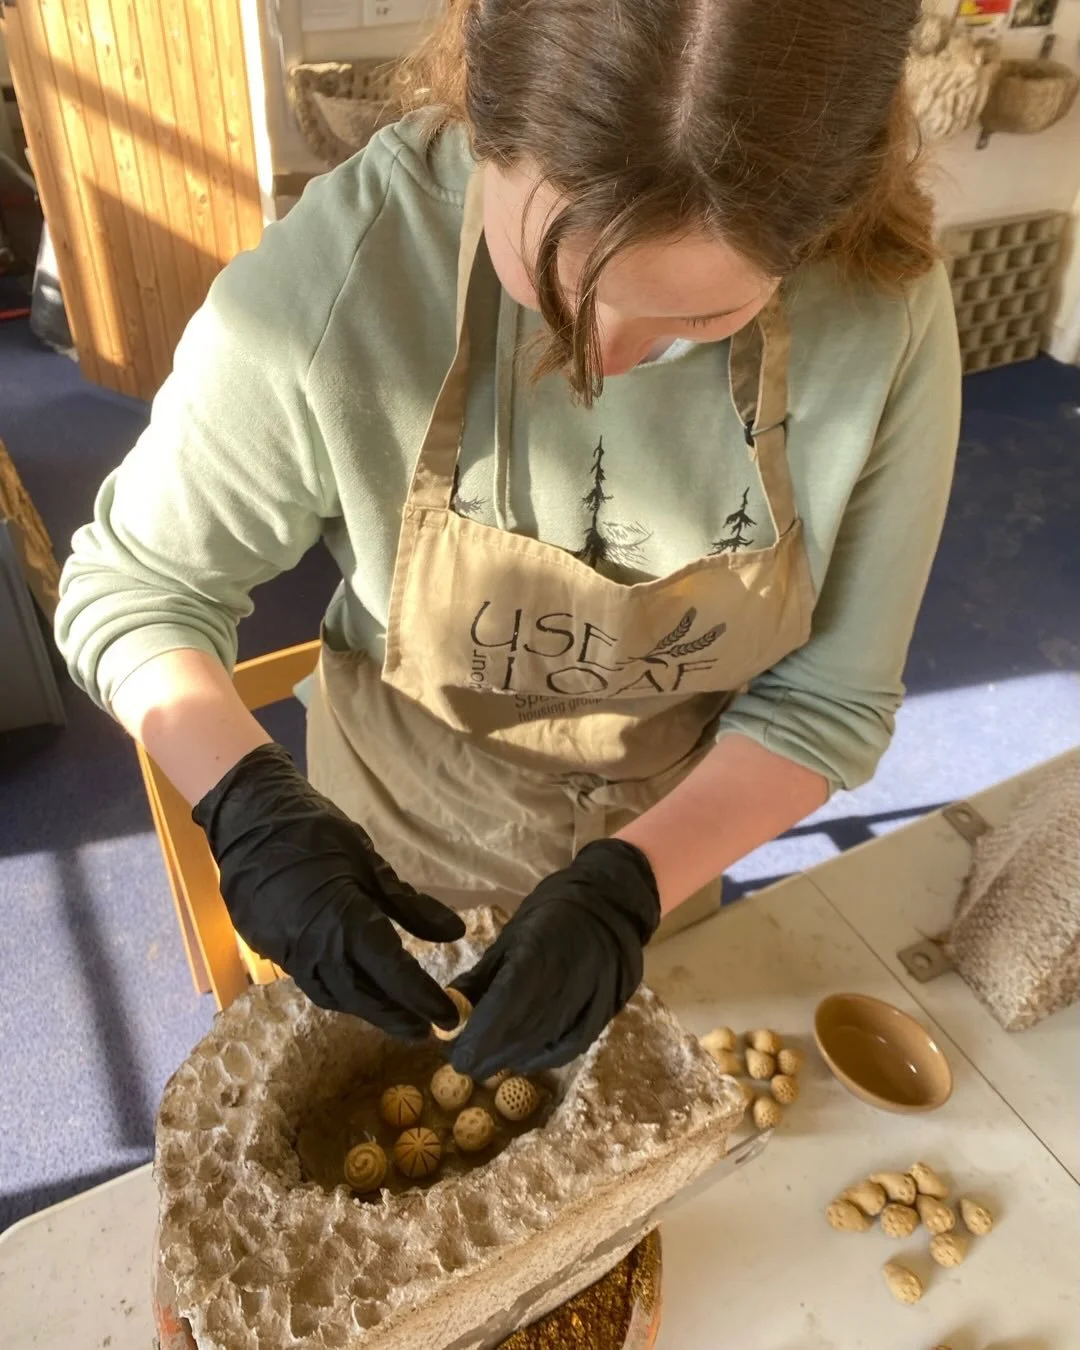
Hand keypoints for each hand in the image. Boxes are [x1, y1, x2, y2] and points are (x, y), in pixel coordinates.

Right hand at [193, 743, 465, 1037]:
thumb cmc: (316, 832)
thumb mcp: (369, 861)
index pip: (394, 973)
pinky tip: (358, 989)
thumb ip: (410, 904)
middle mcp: (316, 950)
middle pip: (364, 997)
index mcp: (346, 923)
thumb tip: (455, 933)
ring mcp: (289, 954)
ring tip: (397, 1016)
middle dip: (397, 1017)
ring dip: (368, 1009)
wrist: (249, 819)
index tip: (449, 1016)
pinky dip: (341, 993)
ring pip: (335, 996)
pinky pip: (313, 983)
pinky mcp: (273, 951)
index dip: (423, 998)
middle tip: (425, 1031)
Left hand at [449, 840, 659, 1079]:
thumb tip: (450, 1012)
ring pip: (543, 1045)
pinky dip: (541, 1058)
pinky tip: (523, 1059)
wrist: (609, 904)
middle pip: (521, 1033)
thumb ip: (480, 977)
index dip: (478, 1038)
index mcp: (538, 953)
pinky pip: (568, 1048)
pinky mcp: (604, 1014)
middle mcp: (566, 981)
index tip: (457, 1056)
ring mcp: (590, 1000)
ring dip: (511, 1058)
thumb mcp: (510, 937)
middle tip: (466, 1060)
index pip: (504, 1007)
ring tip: (489, 1060)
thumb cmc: (552, 912)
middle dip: (489, 1054)